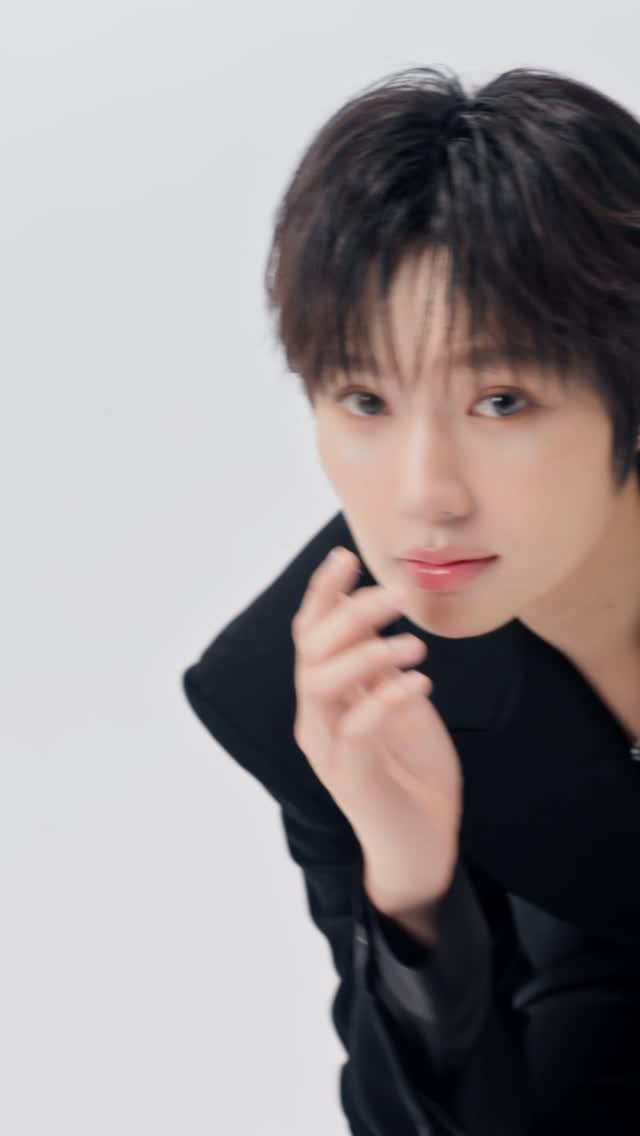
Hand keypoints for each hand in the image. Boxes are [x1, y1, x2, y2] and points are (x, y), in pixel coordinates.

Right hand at [291, 546, 462, 916]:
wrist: (423, 845)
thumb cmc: (412, 771)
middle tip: (398, 595)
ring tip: (416, 645)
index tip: (346, 556)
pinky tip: (419, 683)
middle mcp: (315, 719)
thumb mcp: (400, 704)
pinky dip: (384, 698)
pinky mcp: (351, 779)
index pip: (310, 635)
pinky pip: (354, 730)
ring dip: (366, 652)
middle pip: (310, 650)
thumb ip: (381, 666)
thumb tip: (375, 615)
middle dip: (350, 613)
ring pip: (320, 683)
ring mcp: (328, 750)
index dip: (323, 594)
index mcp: (325, 698)